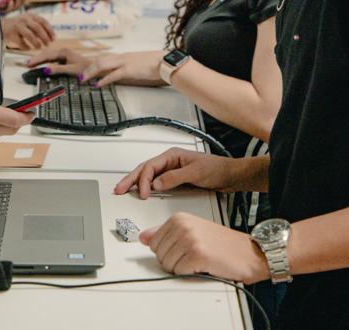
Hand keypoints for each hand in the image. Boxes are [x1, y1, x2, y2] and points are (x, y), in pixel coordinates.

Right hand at [1, 13, 54, 50]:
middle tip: (48, 44)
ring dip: (36, 42)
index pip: (43, 21)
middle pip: (37, 28)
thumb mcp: (29, 21)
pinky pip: (20, 41)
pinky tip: (28, 49)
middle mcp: (24, 19)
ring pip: (29, 34)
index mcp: (31, 15)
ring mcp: (17, 26)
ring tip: (39, 47)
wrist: (2, 25)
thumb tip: (51, 36)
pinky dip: (25, 46)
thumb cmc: (19, 25)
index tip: (53, 38)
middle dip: (44, 37)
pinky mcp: (11, 33)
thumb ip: (38, 26)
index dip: (49, 30)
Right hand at [25, 47, 93, 75]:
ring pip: (48, 56)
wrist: (95, 69)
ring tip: (30, 64)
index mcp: (63, 52)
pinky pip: (51, 59)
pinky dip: (44, 62)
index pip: (46, 55)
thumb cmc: (85, 69)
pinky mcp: (64, 59)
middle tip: (25, 64)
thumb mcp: (71, 70)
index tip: (28, 64)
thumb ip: (58, 70)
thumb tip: (46, 69)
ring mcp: (63, 55)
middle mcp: (62, 51)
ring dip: (39, 60)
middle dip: (35, 59)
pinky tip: (40, 65)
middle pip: (45, 54)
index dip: (36, 60)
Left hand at [80, 51, 164, 86]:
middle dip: (88, 68)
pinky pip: (112, 74)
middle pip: (100, 60)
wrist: (165, 62)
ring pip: (102, 65)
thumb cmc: (157, 64)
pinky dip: (103, 80)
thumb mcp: (142, 64)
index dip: (95, 64)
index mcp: (126, 56)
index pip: (106, 58)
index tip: (88, 70)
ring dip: (91, 72)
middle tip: (80, 75)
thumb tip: (131, 72)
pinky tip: (97, 84)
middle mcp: (123, 57)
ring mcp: (125, 62)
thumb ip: (134, 67)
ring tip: (83, 79)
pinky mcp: (128, 69)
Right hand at [114, 147, 239, 197]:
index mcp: (172, 155)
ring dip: (136, 183)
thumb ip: (174, 178)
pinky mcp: (174, 178)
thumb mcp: (195, 172)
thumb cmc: (216, 169)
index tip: (144, 194)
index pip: (151, 166)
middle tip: (119, 189)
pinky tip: (141, 192)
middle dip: (130, 179)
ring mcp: (171, 169)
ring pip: (148, 175)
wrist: (230, 176)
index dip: (144, 180)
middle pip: (144, 169)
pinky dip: (146, 186)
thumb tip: (157, 184)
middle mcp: (170, 161)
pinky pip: (156, 182)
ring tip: (124, 190)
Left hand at [140, 212, 268, 282]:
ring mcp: (189, 239)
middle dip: (174, 261)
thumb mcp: (193, 231)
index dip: (168, 251)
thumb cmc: (225, 243)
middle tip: (192, 256)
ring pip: (167, 265)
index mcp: (180, 218)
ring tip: (198, 260)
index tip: (182, 249)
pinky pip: (178, 272)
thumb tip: (143, 237)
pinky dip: (189, 273)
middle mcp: (183, 225)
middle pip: (158, 254)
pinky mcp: (197, 254)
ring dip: (182, 268)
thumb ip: (166, 233)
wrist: (250, 252)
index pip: (153, 242)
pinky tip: (203, 265)